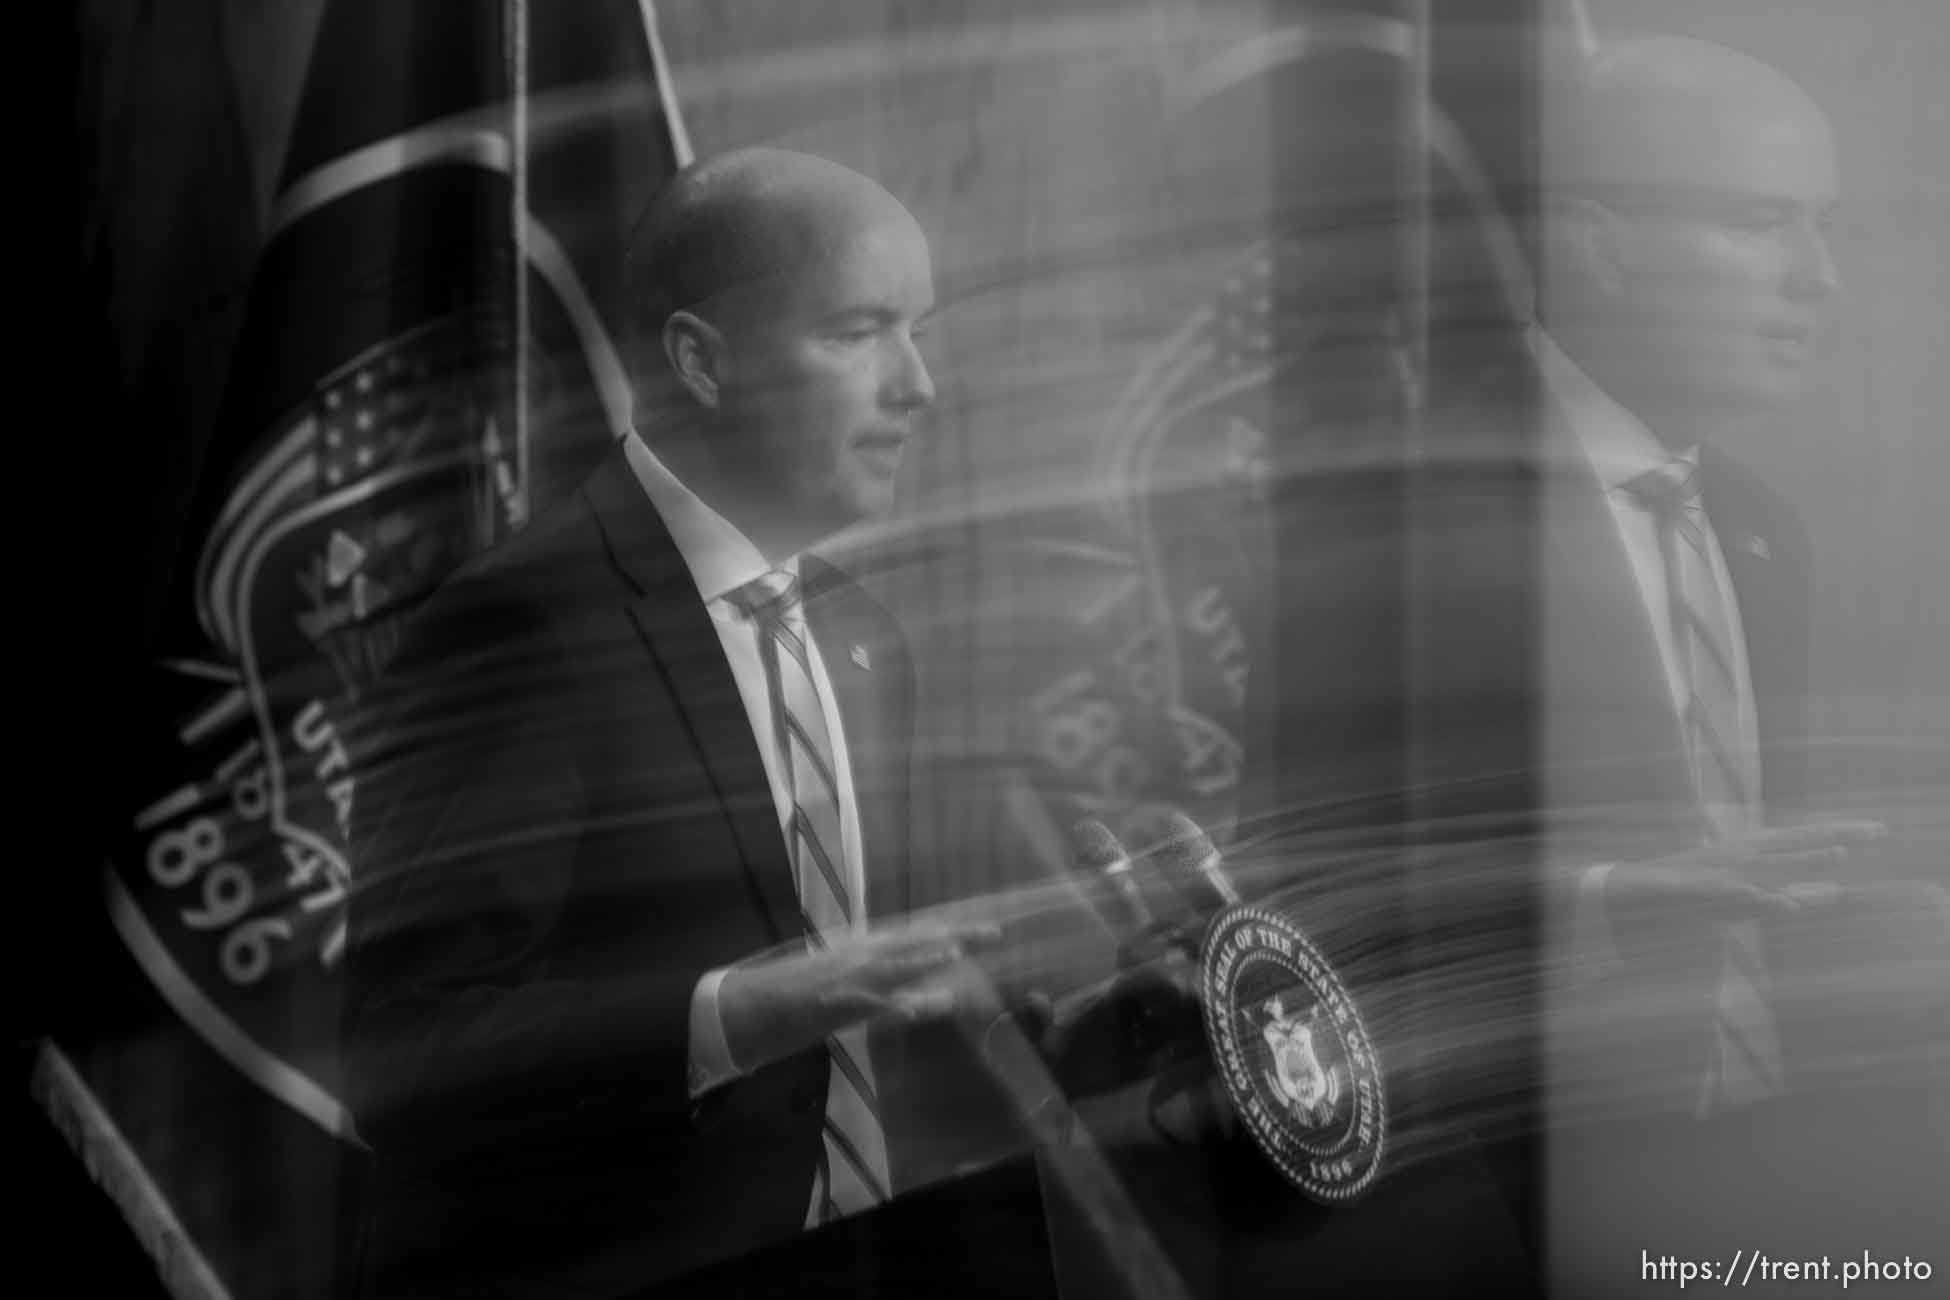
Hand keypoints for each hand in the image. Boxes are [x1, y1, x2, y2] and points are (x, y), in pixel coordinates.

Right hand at [718, 920, 1000, 1072]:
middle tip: (993, 933)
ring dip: (923, 960)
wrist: (749, 1006)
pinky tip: (916, 1003)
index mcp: (862, 951)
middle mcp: (858, 958)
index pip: (915, 938)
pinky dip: (894, 1004)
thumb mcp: (843, 979)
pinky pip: (869, 1005)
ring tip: (956, 951)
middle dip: (954, 938)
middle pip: (914, 945)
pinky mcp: (833, 1006)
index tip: (985, 929)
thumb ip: (881, 980)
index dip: (950, 933)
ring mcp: (846, 981)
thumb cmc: (795, 994)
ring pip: (892, 967)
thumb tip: (924, 989)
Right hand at [1600, 819, 1887, 952]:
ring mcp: (1714, 870)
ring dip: (1801, 859)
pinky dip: (1750, 895)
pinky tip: (1774, 902)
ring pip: (1766, 864)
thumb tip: (1827, 895)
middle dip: (1833, 836)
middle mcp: (1734, 855)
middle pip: (1792, 843)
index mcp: (1746, 855)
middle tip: (1878, 831)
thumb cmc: (1679, 896)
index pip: (1801, 840)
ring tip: (1839, 855)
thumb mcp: (1737, 898)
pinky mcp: (1691, 888)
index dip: (1838, 832)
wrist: (1621, 893)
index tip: (1878, 830)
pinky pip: (1725, 892)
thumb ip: (1781, 898)